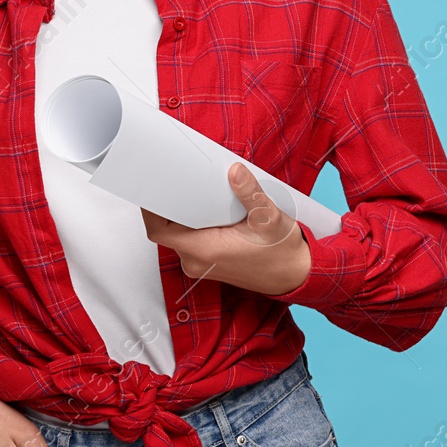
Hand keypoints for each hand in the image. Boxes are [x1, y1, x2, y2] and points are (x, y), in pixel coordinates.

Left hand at [142, 162, 312, 295]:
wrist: (295, 275)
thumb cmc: (281, 252)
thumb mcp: (269, 218)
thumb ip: (250, 193)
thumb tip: (235, 172)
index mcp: (204, 251)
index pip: (159, 230)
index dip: (151, 208)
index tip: (154, 186)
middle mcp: (197, 261)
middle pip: (168, 229)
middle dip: (170, 204)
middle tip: (179, 179)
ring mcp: (201, 264)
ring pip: (179, 233)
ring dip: (184, 214)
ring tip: (197, 191)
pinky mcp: (208, 262)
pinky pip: (190, 240)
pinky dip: (194, 223)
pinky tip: (208, 209)